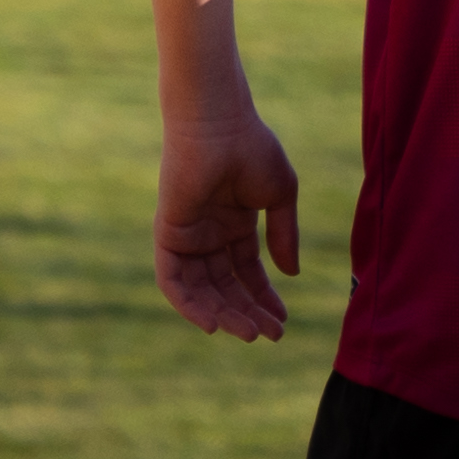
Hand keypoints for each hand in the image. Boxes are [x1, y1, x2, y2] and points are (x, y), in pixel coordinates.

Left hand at [152, 100, 303, 341]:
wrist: (220, 123)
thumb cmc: (251, 148)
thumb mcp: (280, 197)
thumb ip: (284, 236)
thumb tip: (290, 274)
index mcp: (234, 224)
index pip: (247, 272)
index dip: (264, 297)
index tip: (283, 320)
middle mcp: (208, 233)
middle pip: (225, 286)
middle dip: (248, 312)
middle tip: (271, 335)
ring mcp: (187, 235)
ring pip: (201, 289)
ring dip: (223, 313)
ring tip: (249, 333)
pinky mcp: (168, 234)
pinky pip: (172, 279)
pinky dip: (188, 304)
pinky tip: (211, 323)